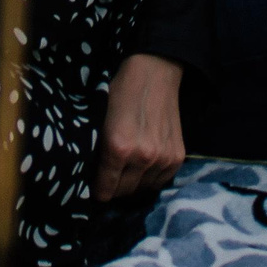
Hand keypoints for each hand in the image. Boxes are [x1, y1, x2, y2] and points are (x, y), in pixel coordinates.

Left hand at [94, 54, 186, 200]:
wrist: (154, 73)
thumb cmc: (121, 92)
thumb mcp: (98, 119)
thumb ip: (96, 149)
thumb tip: (89, 174)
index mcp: (117, 148)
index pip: (105, 190)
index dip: (98, 190)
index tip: (95, 188)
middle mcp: (142, 158)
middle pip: (124, 192)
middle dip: (114, 188)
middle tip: (109, 178)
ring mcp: (162, 159)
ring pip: (143, 189)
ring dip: (133, 184)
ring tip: (127, 171)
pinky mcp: (177, 157)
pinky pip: (161, 182)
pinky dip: (151, 178)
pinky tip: (143, 166)